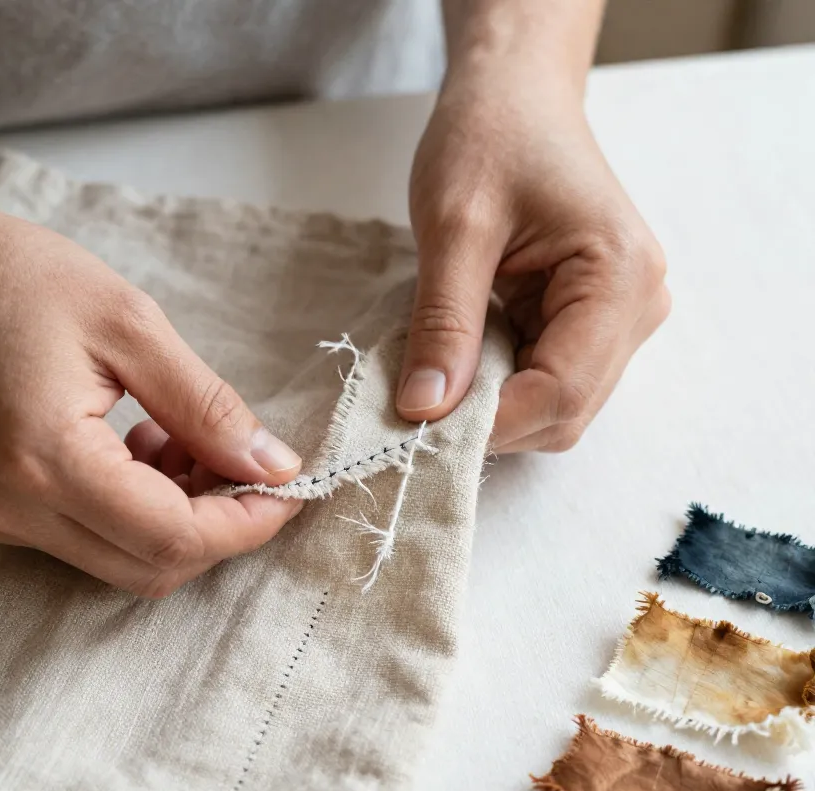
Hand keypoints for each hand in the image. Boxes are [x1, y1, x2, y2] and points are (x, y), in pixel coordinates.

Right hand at [0, 193, 302, 595]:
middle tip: (243, 464)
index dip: (244, 525)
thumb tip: (273, 467)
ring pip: (116, 559)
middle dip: (215, 528)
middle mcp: (10, 508)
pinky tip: (136, 445)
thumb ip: (207, 407)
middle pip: (147, 567)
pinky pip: (79, 537)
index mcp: (45, 459)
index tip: (287, 489)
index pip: (171, 537)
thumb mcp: (129, 323)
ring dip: (173, 517)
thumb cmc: (9, 273)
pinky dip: (129, 510)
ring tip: (182, 437)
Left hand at [399, 68, 669, 451]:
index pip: (562, 392)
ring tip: (441, 375)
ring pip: (555, 409)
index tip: (419, 424)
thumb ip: (442, 323)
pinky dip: (499, 389)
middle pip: (564, 412)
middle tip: (420, 404)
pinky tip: (463, 362)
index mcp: (621, 278)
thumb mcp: (454, 228)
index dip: (490, 423)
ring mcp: (620, 321)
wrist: (514, 99)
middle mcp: (638, 309)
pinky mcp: (591, 325)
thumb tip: (423, 410)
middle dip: (491, 422)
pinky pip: (545, 384)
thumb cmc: (490, 139)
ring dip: (493, 409)